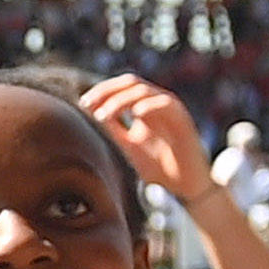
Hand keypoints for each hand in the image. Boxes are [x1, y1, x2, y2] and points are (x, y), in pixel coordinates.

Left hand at [82, 71, 214, 201]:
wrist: (185, 186)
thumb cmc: (157, 169)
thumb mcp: (126, 147)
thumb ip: (112, 130)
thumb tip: (89, 114)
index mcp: (144, 108)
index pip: (122, 87)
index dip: (102, 91)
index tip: (83, 103)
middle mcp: (157, 104)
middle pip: (131, 82)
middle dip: (107, 90)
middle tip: (88, 103)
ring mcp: (170, 110)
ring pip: (145, 91)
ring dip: (121, 100)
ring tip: (104, 115)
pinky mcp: (183, 120)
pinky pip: (167, 104)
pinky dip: (150, 105)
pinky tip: (135, 113)